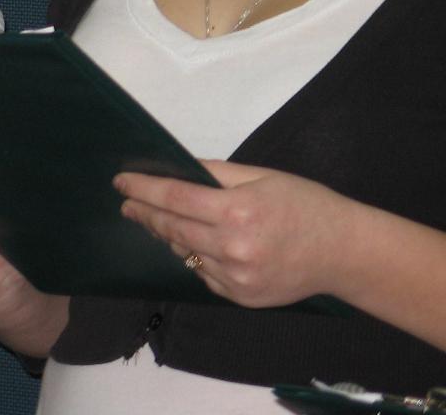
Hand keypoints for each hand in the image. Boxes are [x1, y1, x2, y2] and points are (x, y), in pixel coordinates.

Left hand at [116, 160, 356, 306]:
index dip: (143, 189)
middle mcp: (232, 248)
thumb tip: (177, 168)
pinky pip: (204, 273)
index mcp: (237, 212)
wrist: (345, 253)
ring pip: (184, 253)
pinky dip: (194, 256)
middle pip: (172, 228)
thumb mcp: (261, 176)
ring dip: (166, 234)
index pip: (174, 198)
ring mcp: (236, 278)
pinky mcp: (241, 297)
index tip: (121, 182)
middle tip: (127, 203)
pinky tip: (192, 243)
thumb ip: (215, 173)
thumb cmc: (305, 205)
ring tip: (154, 219)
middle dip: (145, 213)